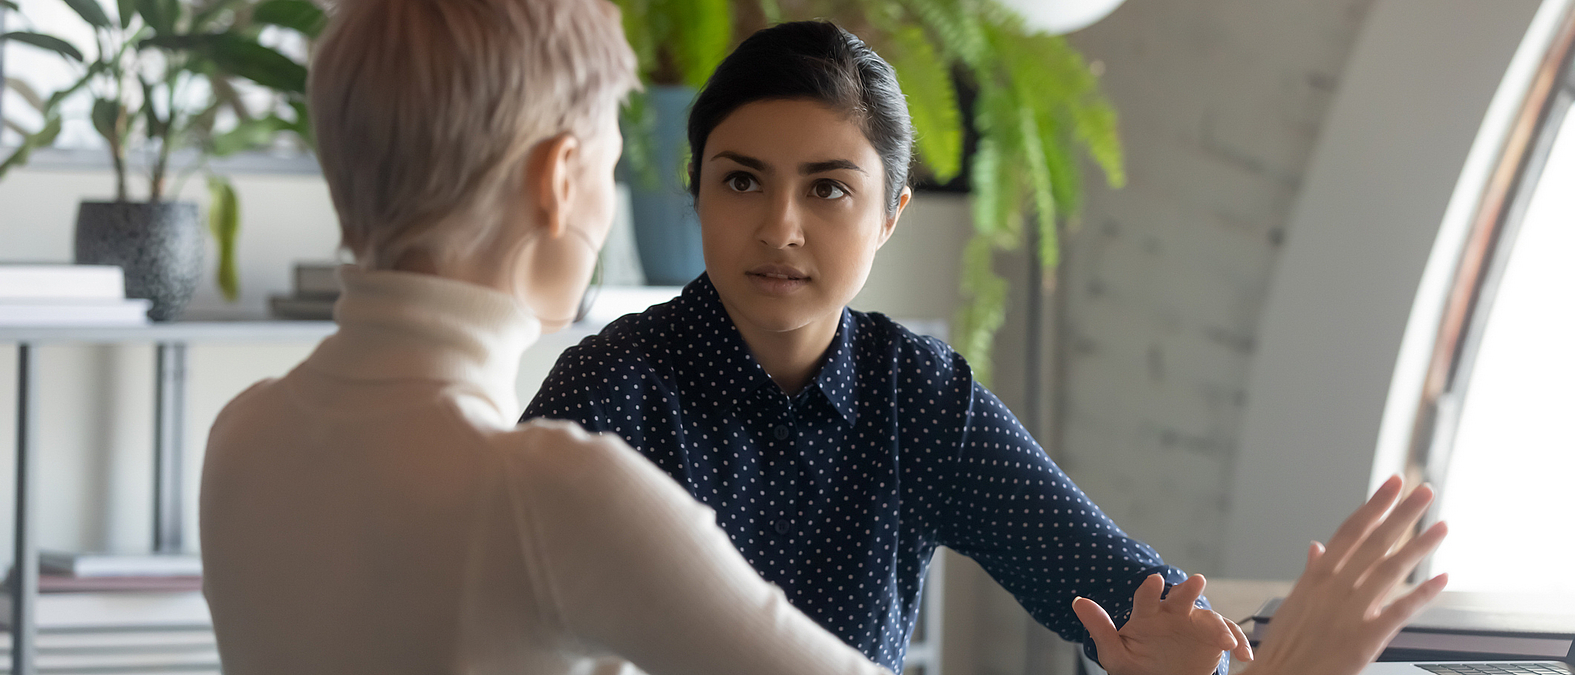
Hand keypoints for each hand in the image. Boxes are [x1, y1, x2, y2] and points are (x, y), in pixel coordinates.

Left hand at [1073, 573, 1251, 674]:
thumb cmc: (1136, 664)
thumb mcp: (1115, 653)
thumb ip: (1100, 628)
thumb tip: (1078, 602)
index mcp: (1148, 614)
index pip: (1147, 597)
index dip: (1150, 588)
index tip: (1153, 580)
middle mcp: (1174, 614)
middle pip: (1182, 598)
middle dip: (1189, 590)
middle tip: (1197, 581)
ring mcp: (1196, 625)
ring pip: (1210, 619)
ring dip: (1219, 627)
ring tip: (1225, 641)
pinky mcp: (1215, 639)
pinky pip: (1230, 637)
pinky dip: (1239, 644)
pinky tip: (1243, 655)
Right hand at [1242, 475, 1448, 674]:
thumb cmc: (1285, 647)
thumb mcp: (1293, 602)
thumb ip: (1311, 572)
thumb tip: (1316, 546)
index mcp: (1316, 578)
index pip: (1350, 532)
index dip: (1373, 507)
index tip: (1391, 485)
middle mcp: (1333, 589)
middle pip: (1374, 543)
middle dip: (1402, 515)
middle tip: (1423, 492)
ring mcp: (1349, 612)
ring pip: (1390, 571)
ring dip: (1419, 547)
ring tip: (1441, 527)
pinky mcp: (1365, 639)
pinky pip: (1400, 612)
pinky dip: (1422, 594)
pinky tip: (1441, 579)